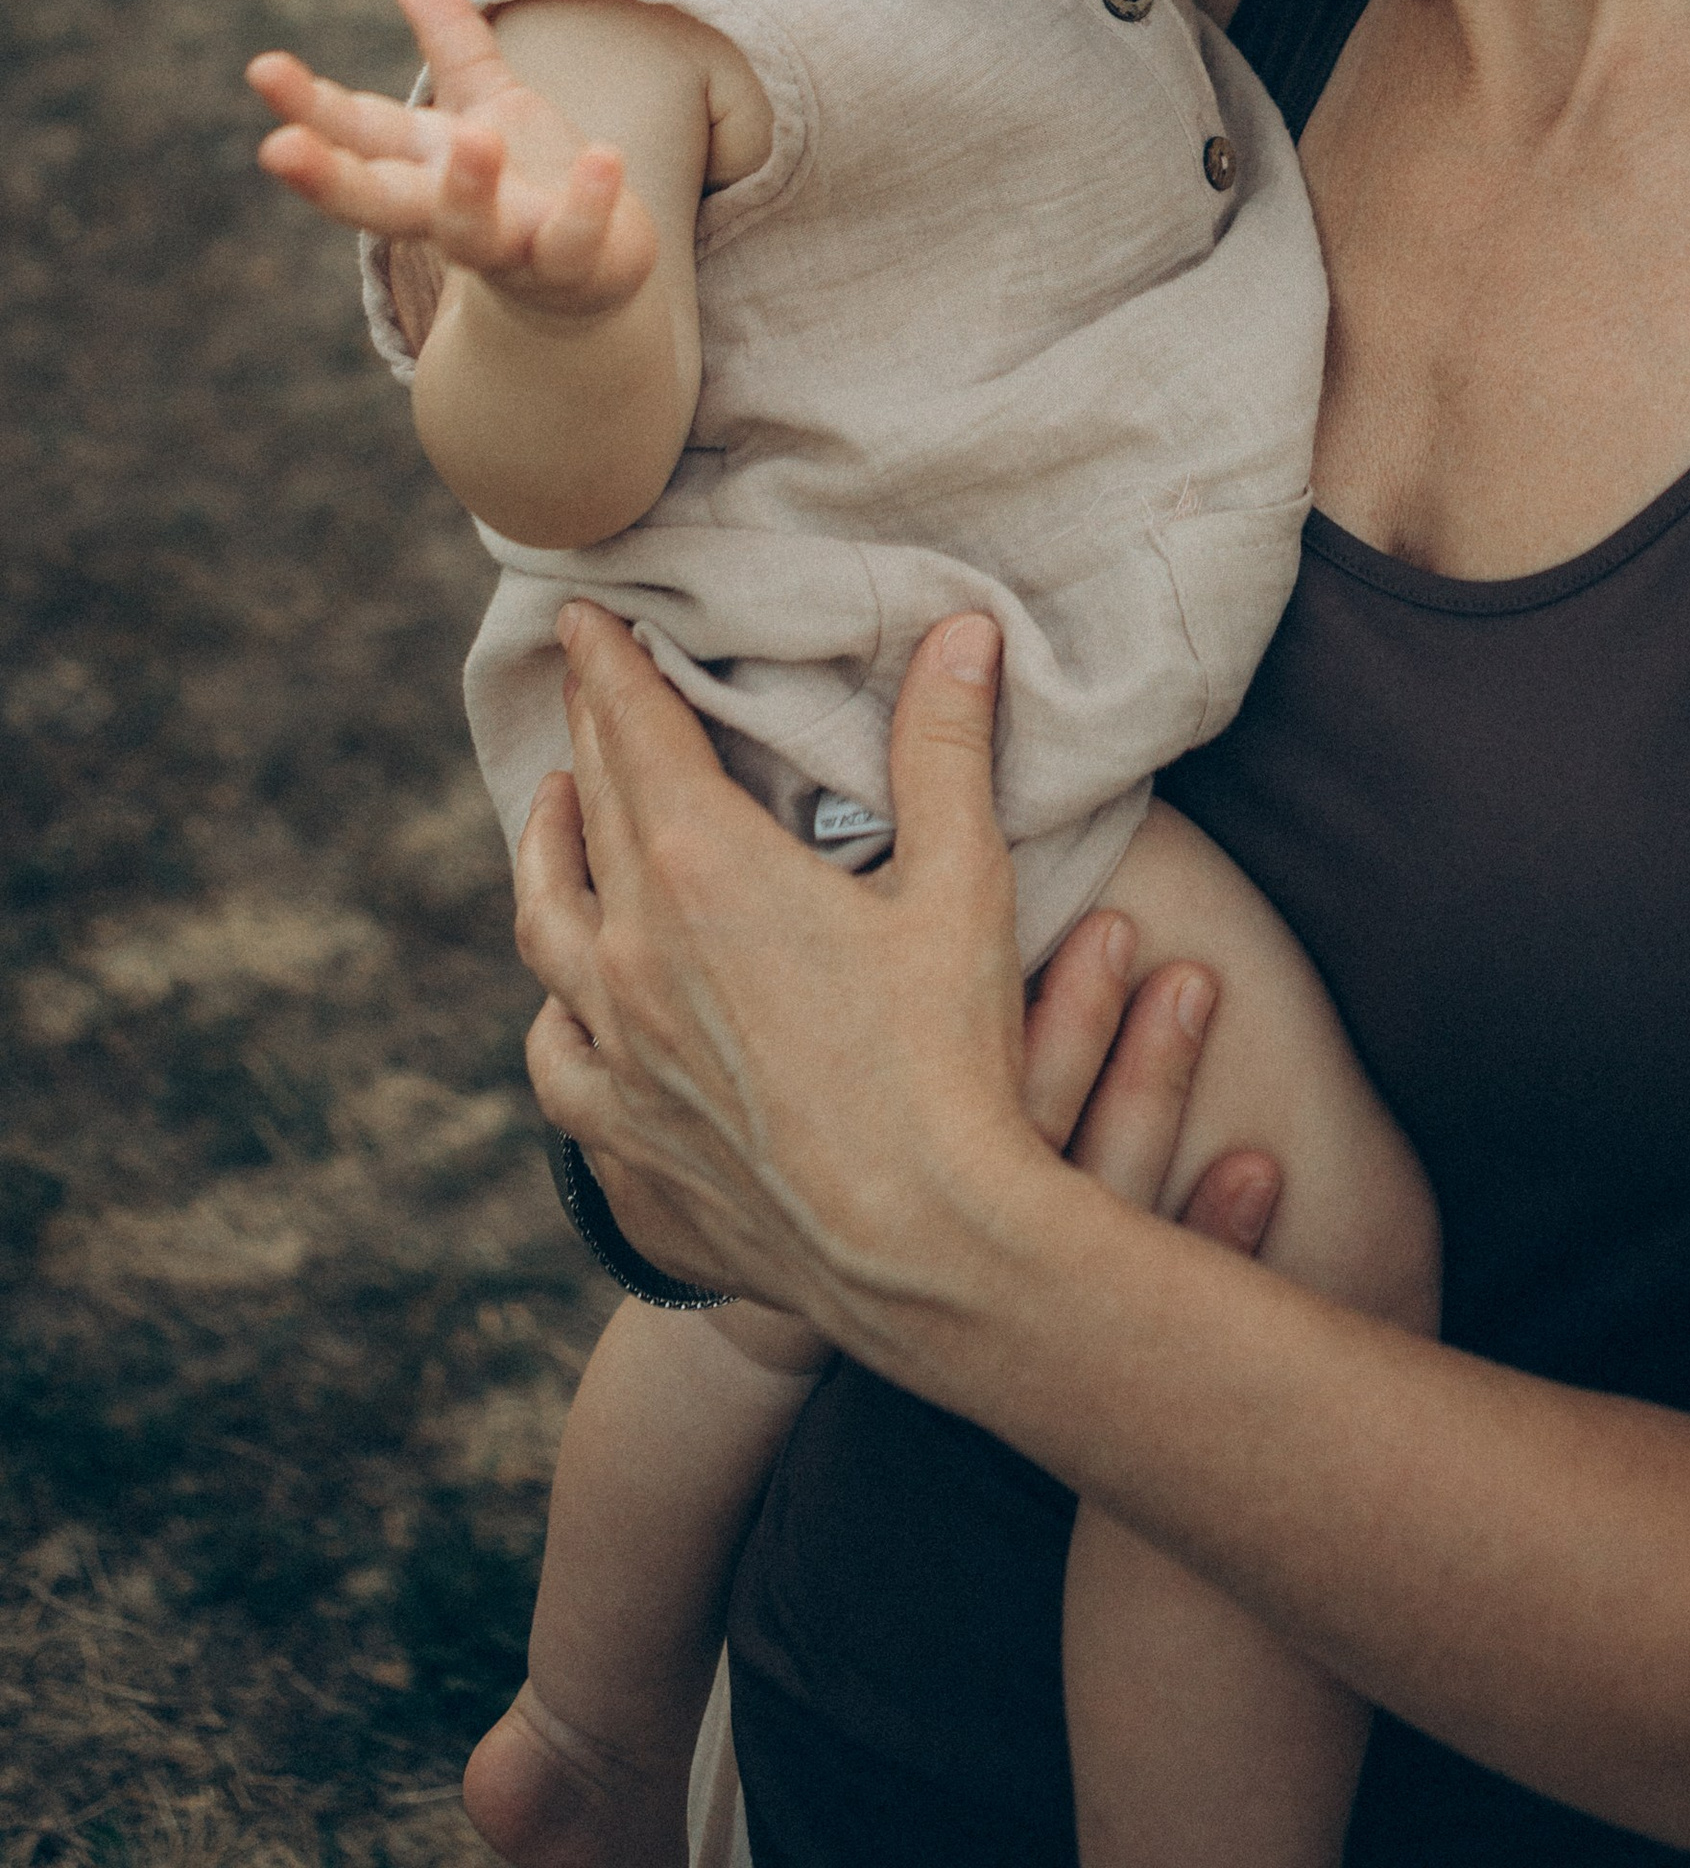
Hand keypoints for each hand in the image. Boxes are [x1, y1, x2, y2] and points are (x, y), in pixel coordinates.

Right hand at [248, 0, 656, 324]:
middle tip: (277, 150)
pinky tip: (603, 157)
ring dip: (468, 189)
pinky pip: (574, 241)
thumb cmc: (524, 184)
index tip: (263, 69)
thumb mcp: (489, 106)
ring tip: (475, 137)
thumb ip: (456, 50)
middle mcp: (448, 212)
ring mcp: (507, 246)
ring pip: (471, 232)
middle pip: (379, 202)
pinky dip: (586, 205)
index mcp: (421, 166)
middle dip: (330, 178)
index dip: (307, 105)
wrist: (590, 278)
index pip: (356, 132)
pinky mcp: (570, 266)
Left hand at [516, 609, 1275, 1343]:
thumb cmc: (953, 1063)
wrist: (923, 1251)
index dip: (612, 667)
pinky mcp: (623, 1145)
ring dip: (547, 859)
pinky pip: (559, 1061)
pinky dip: (557, 1012)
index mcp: (705, 871)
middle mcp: (633, 953)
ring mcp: (616, 1056)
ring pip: (546, 934)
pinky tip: (567, 1006)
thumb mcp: (965, 884)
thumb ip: (947, 749)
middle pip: (591, 815)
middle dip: (587, 736)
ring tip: (552, 815)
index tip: (583, 616)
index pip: (637, 734)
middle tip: (583, 685)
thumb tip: (962, 630)